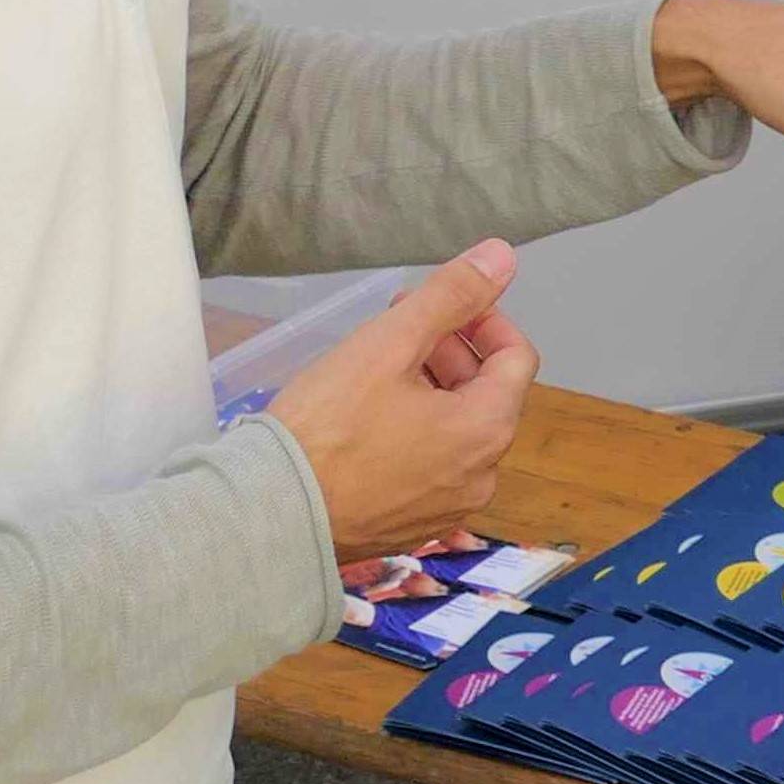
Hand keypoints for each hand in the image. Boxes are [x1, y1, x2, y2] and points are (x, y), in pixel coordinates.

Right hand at [272, 241, 539, 562]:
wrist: (267, 516)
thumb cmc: (325, 428)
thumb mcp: (386, 345)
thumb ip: (449, 296)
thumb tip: (502, 256)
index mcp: (487, 431)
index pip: (516, 357)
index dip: (483, 320)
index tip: (439, 307)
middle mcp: (481, 477)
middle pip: (487, 395)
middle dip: (449, 352)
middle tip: (397, 328)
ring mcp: (448, 509)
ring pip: (457, 431)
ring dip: (430, 390)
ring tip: (375, 370)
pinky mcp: (412, 527)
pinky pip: (430, 467)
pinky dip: (414, 434)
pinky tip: (366, 421)